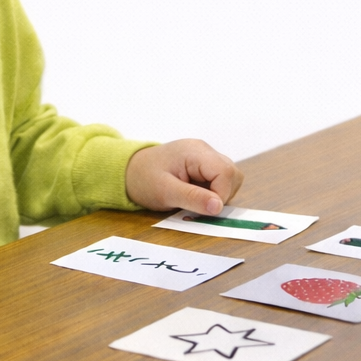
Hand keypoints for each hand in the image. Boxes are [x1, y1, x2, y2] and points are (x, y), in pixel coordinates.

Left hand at [125, 139, 242, 213]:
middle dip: (222, 195)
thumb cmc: (143, 179)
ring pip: (229, 178)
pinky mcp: (203, 165)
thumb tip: (218, 207)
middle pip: (232, 174)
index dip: (221, 195)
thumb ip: (192, 198)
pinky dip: (212, 192)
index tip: (205, 209)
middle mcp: (204, 150)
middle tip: (199, 205)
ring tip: (193, 199)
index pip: (226, 172)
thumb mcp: (165, 192)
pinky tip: (194, 195)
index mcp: (195, 152)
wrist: (128, 170)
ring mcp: (205, 156)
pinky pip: (219, 180)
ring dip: (218, 195)